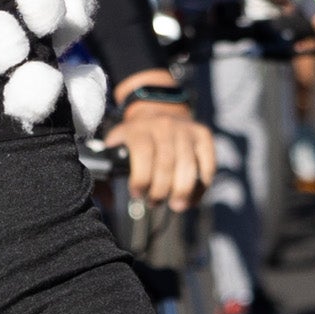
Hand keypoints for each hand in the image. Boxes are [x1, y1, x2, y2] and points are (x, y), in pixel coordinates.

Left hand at [107, 89, 217, 206]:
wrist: (158, 108)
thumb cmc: (135, 137)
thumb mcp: (118, 143)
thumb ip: (109, 167)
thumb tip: (107, 201)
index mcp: (139, 129)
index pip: (143, 155)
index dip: (141, 180)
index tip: (137, 194)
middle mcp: (164, 126)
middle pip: (167, 165)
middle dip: (161, 191)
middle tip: (155, 203)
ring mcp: (186, 130)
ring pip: (188, 167)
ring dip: (182, 192)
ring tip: (176, 205)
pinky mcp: (203, 135)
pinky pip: (208, 165)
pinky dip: (201, 186)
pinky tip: (191, 198)